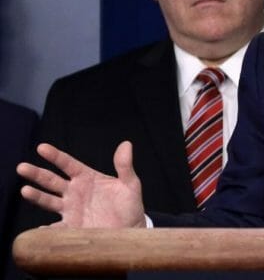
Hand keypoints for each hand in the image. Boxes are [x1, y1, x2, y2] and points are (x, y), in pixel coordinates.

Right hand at [17, 141, 145, 227]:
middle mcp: (74, 192)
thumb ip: (124, 166)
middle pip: (52, 180)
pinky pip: (55, 228)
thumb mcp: (130, 184)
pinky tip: (39, 229)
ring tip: (25, 191)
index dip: (55, 156)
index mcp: (87, 178)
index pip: (68, 164)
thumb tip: (126, 144)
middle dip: (37, 174)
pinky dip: (46, 229)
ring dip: (36, 196)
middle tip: (22, 167)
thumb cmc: (130, 205)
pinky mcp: (71, 227)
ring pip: (48, 200)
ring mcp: (70, 209)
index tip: (42, 148)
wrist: (130, 230)